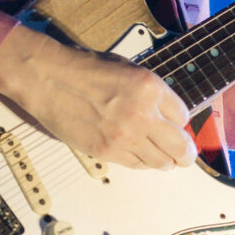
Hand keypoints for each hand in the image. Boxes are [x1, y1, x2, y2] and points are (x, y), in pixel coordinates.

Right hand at [0, 25, 196, 169]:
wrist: (49, 80)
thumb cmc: (84, 69)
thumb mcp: (128, 69)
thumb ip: (150, 92)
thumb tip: (166, 112)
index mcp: (150, 87)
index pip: (183, 115)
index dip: (181, 121)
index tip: (178, 125)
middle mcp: (142, 114)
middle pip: (180, 146)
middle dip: (186, 152)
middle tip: (186, 154)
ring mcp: (126, 136)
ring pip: (161, 161)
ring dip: (166, 160)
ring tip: (165, 158)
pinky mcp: (108, 152)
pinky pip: (137, 165)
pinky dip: (144, 162)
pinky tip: (142, 155)